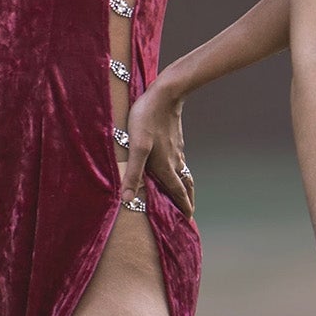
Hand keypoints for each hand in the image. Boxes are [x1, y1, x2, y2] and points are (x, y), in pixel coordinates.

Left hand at [126, 82, 194, 218]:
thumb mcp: (136, 147)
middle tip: (189, 213)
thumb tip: (127, 199)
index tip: (188, 220)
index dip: (182, 207)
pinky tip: (173, 168)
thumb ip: (132, 173)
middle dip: (187, 200)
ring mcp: (176, 150)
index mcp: (165, 166)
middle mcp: (174, 161)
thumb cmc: (147, 119)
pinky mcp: (174, 140)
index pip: (177, 193)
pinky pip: (180, 162)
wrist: (165, 94)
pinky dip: (180, 173)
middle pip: (185, 186)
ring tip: (184, 195)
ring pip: (184, 173)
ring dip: (185, 187)